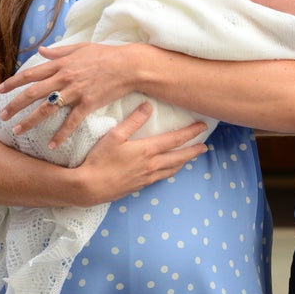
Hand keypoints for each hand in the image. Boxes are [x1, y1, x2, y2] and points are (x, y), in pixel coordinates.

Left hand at [0, 42, 137, 147]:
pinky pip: (71, 122)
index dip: (13, 83)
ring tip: (17, 131)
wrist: (129, 66)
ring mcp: (76, 92)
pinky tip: (51, 145)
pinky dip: (61, 134)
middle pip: (33, 93)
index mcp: (61, 64)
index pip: (30, 74)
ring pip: (47, 109)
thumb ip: (59, 52)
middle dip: (15, 105)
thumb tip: (41, 51)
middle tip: (2, 116)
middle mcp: (64, 78)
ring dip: (30, 121)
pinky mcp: (88, 104)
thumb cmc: (106, 55)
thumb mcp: (80, 48)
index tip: (0, 91)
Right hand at [77, 103, 207, 204]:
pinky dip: (170, 171)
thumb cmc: (99, 159)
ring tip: (190, 157)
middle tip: (205, 147)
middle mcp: (152, 165)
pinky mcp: (140, 186)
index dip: (191, 133)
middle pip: (179, 157)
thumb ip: (133, 121)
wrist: (89, 187)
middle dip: (193, 151)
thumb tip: (148, 106)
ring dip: (183, 162)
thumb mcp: (114, 136)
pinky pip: (161, 177)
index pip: (175, 139)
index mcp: (147, 150)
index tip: (202, 127)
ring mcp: (147, 177)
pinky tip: (169, 170)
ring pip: (172, 169)